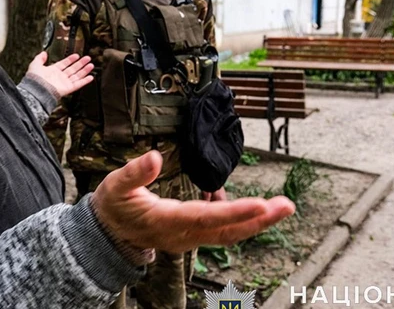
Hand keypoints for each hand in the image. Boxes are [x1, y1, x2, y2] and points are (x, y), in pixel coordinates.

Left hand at [26, 52, 93, 97]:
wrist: (37, 89)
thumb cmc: (35, 79)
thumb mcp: (35, 64)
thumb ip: (40, 58)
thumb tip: (43, 53)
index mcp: (53, 71)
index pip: (64, 64)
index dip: (70, 59)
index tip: (76, 55)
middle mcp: (59, 77)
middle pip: (73, 69)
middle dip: (81, 63)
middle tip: (87, 58)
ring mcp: (64, 83)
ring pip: (77, 76)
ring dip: (84, 70)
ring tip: (91, 65)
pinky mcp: (68, 89)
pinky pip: (78, 84)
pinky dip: (85, 81)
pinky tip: (90, 77)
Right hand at [92, 151, 294, 253]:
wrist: (107, 235)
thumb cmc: (113, 207)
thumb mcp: (115, 186)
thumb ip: (134, 173)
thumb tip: (154, 156)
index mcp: (166, 221)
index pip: (206, 217)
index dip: (235, 212)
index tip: (261, 204)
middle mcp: (183, 235)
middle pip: (228, 232)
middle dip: (260, 220)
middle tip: (286, 206)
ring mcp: (189, 238)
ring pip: (229, 233)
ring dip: (256, 221)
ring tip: (280, 206)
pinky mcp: (192, 235)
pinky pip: (221, 230)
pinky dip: (240, 219)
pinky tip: (253, 206)